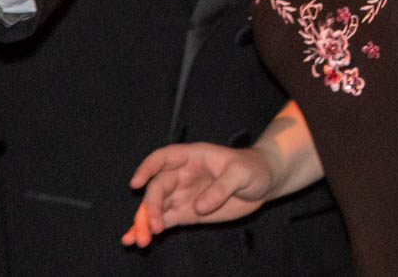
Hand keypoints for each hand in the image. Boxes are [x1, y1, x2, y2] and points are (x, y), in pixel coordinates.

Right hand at [121, 144, 274, 246]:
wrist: (262, 183)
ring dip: (143, 223)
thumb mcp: (241, 173)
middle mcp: (181, 175)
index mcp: (192, 157)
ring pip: (155, 207)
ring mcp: (182, 195)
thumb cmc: (252, 168)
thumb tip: (198, 206)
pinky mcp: (186, 213)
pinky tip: (135, 240)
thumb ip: (221, 188)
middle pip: (156, 188)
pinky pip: (163, 221)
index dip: (147, 168)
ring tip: (138, 241)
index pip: (163, 158)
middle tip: (152, 228)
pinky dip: (150, 230)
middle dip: (149, 208)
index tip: (137, 183)